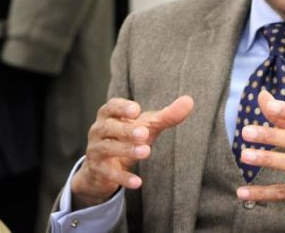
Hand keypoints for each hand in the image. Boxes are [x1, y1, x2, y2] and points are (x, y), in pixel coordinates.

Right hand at [70, 95, 193, 207]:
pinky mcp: (97, 170)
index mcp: (109, 115)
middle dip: (126, 130)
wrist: (105, 167)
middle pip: (108, 127)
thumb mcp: (148, 126)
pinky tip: (138, 182)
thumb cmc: (128, 137)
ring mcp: (95, 150)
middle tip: (145, 133)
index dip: (122, 107)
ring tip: (146, 151)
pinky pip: (108, 173)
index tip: (136, 110)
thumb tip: (189, 101)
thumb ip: (167, 115)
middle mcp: (98, 130)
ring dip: (126, 150)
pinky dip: (122, 177)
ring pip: (107, 148)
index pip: (111, 106)